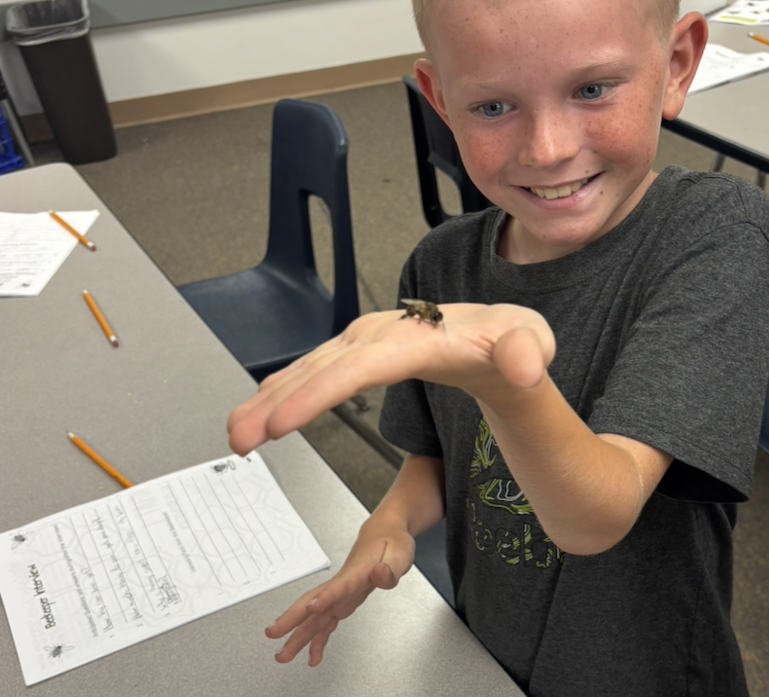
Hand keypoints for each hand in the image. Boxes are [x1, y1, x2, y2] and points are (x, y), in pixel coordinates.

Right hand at [227, 303, 554, 455]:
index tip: (284, 421)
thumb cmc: (511, 337)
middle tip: (242, 438)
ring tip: (237, 432)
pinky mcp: (359, 353)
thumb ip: (530, 351)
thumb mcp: (532, 340)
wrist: (497, 330)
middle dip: (277, 402)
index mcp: (419, 336)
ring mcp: (368, 342)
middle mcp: (385, 334)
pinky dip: (283, 389)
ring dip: (269, 398)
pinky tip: (261, 407)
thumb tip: (523, 363)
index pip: (362, 366)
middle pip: (323, 367)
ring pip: (310, 367)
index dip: (319, 394)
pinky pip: (313, 369)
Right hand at [268, 522, 414, 666]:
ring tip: (283, 654)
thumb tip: (380, 574)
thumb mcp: (400, 553)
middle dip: (293, 618)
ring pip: (314, 615)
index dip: (326, 597)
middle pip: (314, 600)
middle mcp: (344, 583)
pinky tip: (312, 655)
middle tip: (274, 632)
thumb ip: (390, 568)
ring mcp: (340, 594)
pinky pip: (326, 622)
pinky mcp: (341, 601)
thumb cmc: (390, 542)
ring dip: (297, 635)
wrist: (383, 534)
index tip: (312, 607)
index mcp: (358, 571)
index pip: (340, 585)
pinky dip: (318, 640)